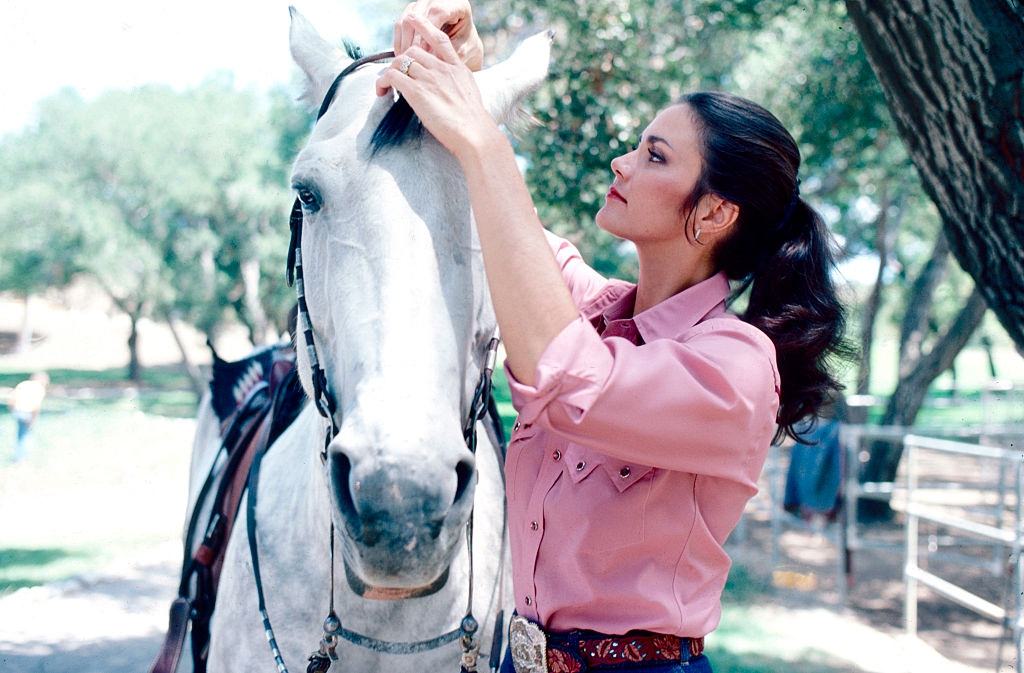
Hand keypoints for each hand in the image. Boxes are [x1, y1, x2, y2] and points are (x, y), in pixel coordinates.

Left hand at [375, 15, 498, 160]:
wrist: (475, 133)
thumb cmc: (474, 123)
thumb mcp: (471, 95)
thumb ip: (457, 85)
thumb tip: (449, 91)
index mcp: (457, 68)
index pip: (440, 39)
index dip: (424, 27)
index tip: (414, 20)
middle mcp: (442, 69)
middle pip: (413, 51)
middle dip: (401, 60)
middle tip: (396, 75)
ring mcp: (429, 78)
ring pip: (400, 61)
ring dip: (389, 72)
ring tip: (386, 86)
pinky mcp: (417, 92)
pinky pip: (391, 77)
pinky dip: (382, 82)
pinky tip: (382, 92)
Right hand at [393, 0, 482, 70]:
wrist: (464, 45)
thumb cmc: (467, 48)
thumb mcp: (463, 51)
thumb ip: (448, 53)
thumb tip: (427, 58)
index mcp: (458, 4)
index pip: (437, 12)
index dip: (427, 33)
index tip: (423, 53)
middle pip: (418, 14)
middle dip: (413, 40)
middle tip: (412, 60)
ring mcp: (425, 3)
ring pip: (406, 18)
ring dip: (404, 41)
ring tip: (407, 60)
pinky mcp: (414, 11)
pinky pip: (400, 23)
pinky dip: (400, 40)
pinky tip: (403, 55)